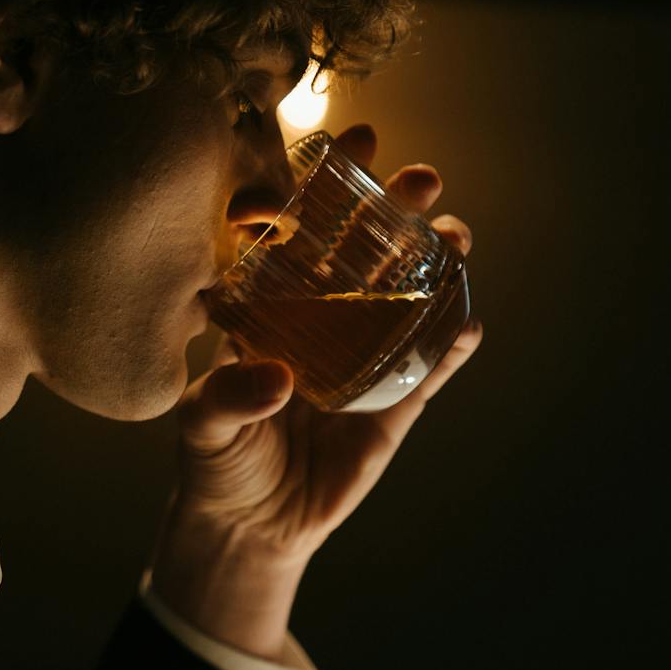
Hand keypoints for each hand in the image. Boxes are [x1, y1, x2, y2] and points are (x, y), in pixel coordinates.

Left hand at [146, 123, 483, 657]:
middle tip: (420, 175)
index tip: (346, 143)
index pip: (296, 233)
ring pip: (406, 298)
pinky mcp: (393, 407)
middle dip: (393, 208)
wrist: (249, 526)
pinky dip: (448, 348)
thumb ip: (227, 398)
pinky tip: (469, 323)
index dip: (322, 187)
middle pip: (364, 252)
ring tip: (455, 235)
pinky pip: (428, 370)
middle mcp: (321, 322)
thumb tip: (276, 379)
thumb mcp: (201, 426)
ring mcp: (363, 359)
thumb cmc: (214, 459)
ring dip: (433, 263)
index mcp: (269, 308)